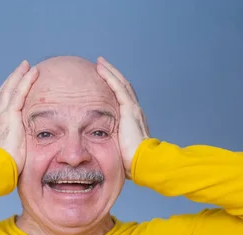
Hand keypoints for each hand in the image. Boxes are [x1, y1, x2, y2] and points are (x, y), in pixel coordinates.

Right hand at [0, 60, 38, 174]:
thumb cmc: (3, 169)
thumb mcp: (9, 158)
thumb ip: (14, 153)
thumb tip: (21, 159)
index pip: (1, 107)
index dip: (7, 95)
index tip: (14, 88)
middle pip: (3, 93)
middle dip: (12, 80)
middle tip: (21, 69)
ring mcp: (3, 116)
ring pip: (10, 89)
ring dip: (19, 76)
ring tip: (27, 66)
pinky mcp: (11, 115)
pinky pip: (19, 93)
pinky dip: (26, 81)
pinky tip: (33, 72)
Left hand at [96, 57, 149, 178]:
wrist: (143, 162)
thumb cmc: (131, 162)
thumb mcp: (119, 149)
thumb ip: (112, 145)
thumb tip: (99, 151)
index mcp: (133, 121)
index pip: (123, 100)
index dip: (115, 89)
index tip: (105, 83)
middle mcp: (135, 112)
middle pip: (123, 87)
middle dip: (113, 76)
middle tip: (102, 66)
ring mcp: (133, 109)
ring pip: (121, 84)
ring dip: (110, 72)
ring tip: (100, 63)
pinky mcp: (129, 109)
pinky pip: (118, 87)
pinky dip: (110, 76)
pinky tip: (101, 68)